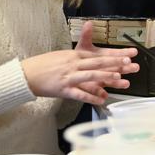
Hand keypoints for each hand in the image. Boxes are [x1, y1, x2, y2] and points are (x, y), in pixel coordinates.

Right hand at [21, 22, 139, 103]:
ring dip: (104, 76)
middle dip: (114, 63)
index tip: (127, 56)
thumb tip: (90, 58)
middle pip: (97, 63)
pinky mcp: (63, 89)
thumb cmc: (44, 65)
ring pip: (90, 76)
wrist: (26, 74)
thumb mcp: (62, 56)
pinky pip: (79, 94)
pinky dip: (91, 97)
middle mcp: (73, 64)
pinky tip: (101, 100)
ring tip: (118, 78)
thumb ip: (77, 56)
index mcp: (74, 55)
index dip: (113, 56)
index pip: (97, 55)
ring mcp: (68, 76)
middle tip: (128, 64)